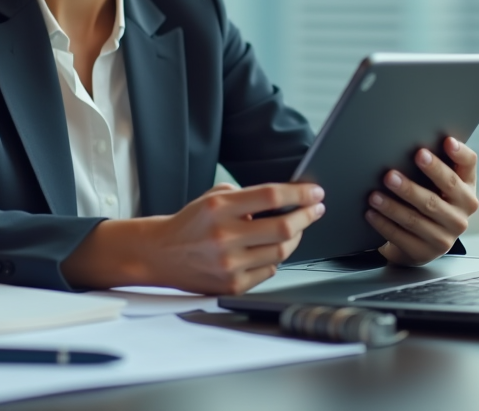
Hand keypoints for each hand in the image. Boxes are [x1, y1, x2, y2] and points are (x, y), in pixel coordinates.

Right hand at [145, 182, 324, 294]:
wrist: (162, 254)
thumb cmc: (191, 224)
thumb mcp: (212, 197)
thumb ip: (246, 196)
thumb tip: (287, 199)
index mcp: (219, 208)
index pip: (270, 197)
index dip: (299, 194)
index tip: (315, 192)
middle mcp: (224, 236)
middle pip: (282, 228)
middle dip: (307, 216)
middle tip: (315, 209)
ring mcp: (229, 264)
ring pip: (281, 252)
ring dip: (295, 238)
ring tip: (295, 228)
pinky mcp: (232, 285)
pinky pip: (270, 271)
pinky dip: (275, 259)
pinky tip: (269, 250)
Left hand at [366, 137, 478, 265]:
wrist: (421, 242)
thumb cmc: (429, 202)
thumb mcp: (437, 185)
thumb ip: (434, 163)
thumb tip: (411, 139)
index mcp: (466, 190)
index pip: (469, 166)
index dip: (460, 154)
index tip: (446, 141)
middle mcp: (461, 215)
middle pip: (437, 197)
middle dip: (413, 185)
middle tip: (391, 174)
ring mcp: (445, 237)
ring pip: (416, 219)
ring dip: (393, 206)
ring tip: (374, 196)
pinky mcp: (425, 252)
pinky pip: (402, 237)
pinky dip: (384, 224)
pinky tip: (371, 213)